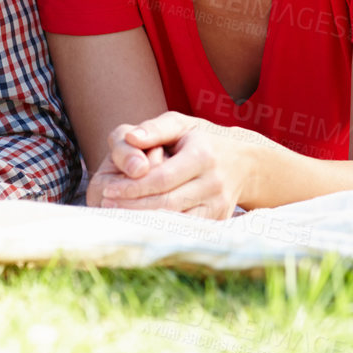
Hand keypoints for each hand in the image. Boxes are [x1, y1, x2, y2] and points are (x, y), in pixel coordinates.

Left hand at [86, 112, 253, 218]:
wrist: (245, 162)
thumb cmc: (202, 139)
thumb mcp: (182, 124)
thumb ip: (155, 128)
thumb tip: (131, 138)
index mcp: (203, 156)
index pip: (162, 179)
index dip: (133, 187)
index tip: (109, 190)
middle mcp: (214, 183)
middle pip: (167, 203)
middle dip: (133, 206)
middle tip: (106, 205)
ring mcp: (218, 205)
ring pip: (176, 220)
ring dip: (143, 220)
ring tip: (117, 215)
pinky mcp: (218, 219)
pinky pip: (185, 228)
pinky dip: (161, 228)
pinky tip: (139, 224)